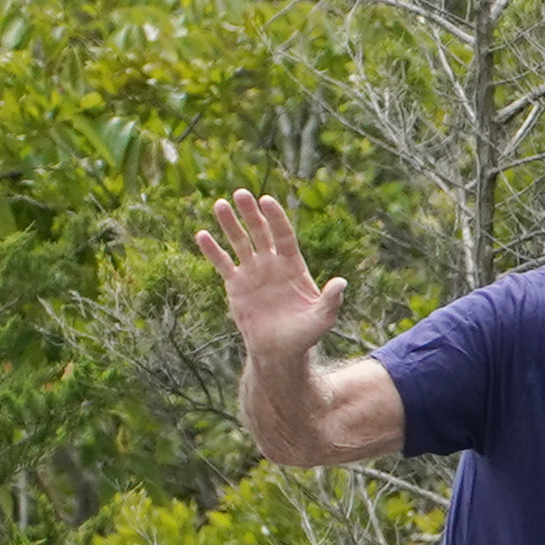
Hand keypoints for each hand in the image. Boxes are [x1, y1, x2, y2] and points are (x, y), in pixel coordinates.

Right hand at [191, 188, 345, 366]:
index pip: (284, 236)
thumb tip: (342, 283)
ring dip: (229, 224)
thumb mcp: (322, 318)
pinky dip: (213, 250)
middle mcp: (272, 264)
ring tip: (219, 204)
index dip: (276, 219)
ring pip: (239, 242)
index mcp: (293, 266)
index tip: (267, 200)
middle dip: (251, 214)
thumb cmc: (304, 334)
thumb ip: (330, 299)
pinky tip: (202, 235)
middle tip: (240, 193)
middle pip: (260, 233)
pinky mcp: (235, 284)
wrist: (279, 350)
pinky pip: (223, 263)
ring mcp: (252, 272)